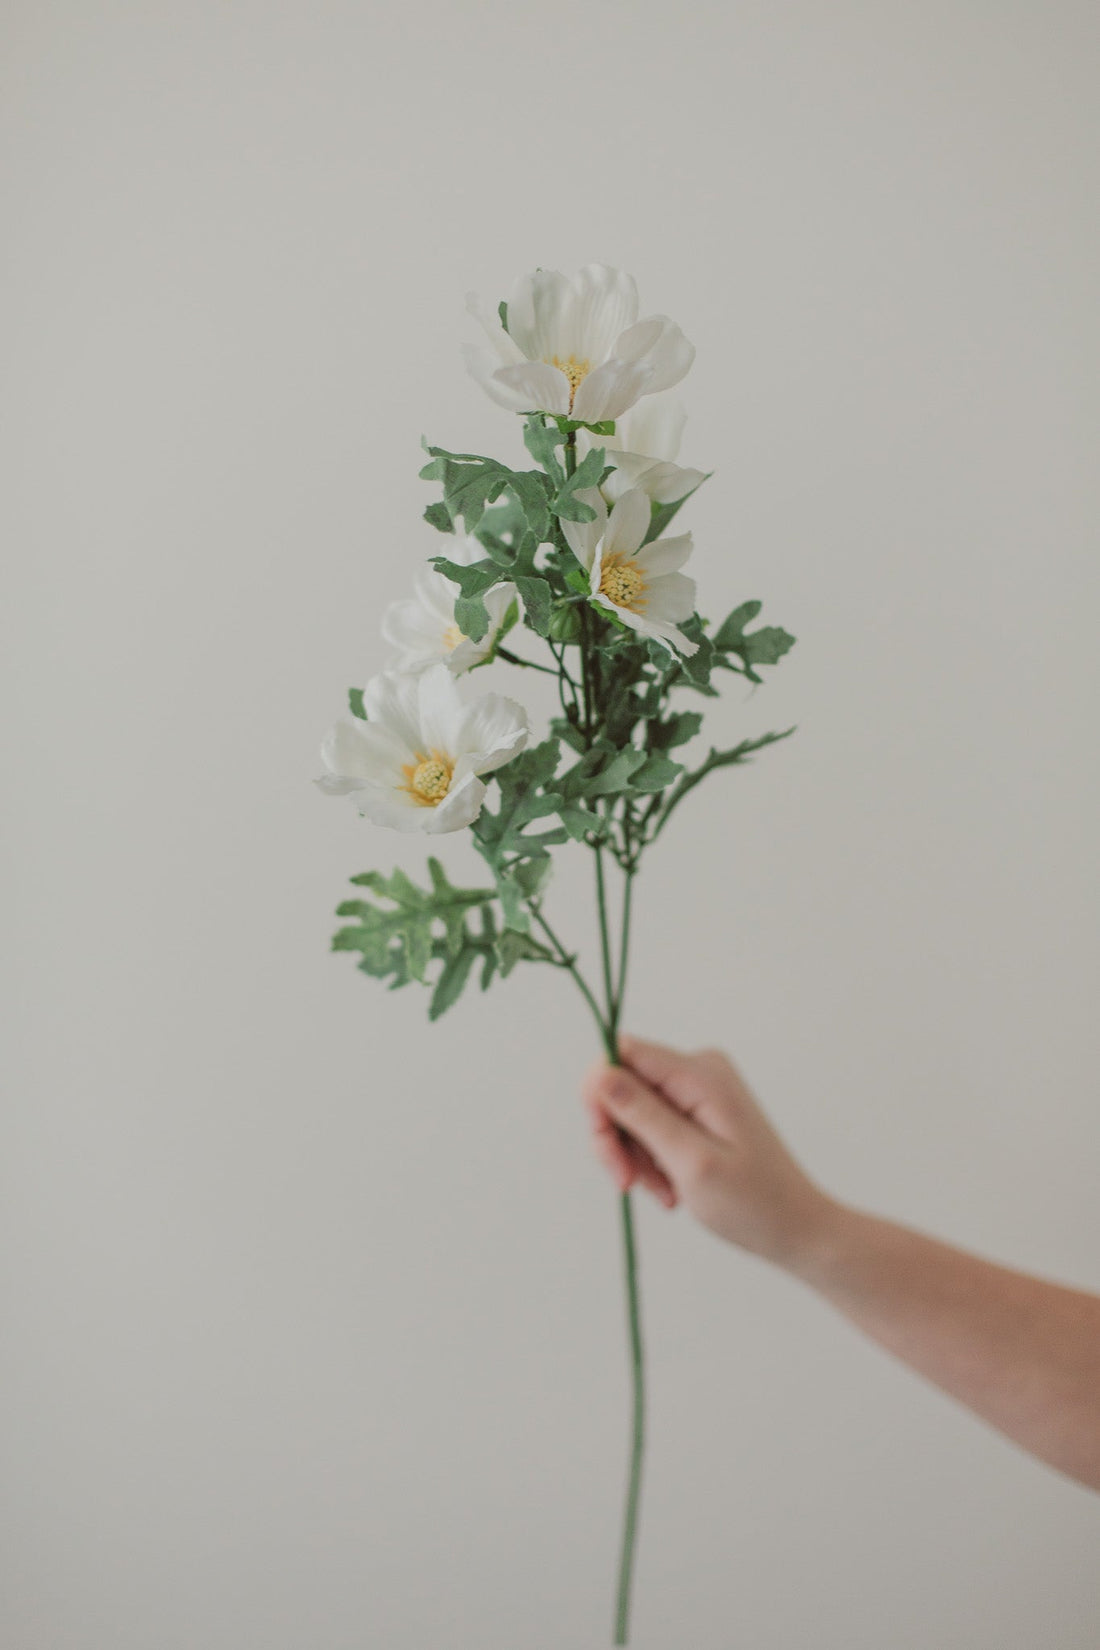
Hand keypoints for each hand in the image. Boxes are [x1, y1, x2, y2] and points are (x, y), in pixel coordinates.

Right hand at [583, 1035, 836, 1267]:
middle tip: (629, 1183)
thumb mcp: (691, 1162)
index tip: (607, 1147)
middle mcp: (697, 1069)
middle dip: (616, 1136)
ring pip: (631, 1109)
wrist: (796, 1227)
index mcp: (700, 1074)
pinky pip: (650, 1123)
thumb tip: (598, 1074)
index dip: (599, 1096)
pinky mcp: (697, 1108)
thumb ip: (643, 1115)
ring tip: (663, 1193)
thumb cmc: (753, 1203)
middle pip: (621, 1084)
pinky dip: (650, 1158)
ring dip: (635, 1155)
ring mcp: (698, 1088)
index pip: (621, 1054)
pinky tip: (670, 1188)